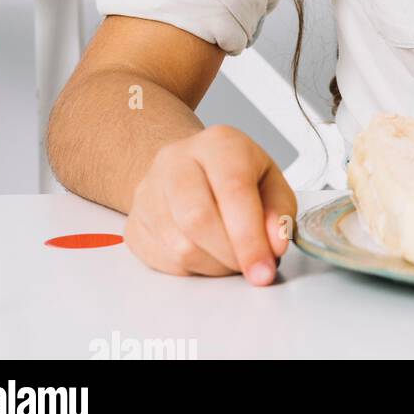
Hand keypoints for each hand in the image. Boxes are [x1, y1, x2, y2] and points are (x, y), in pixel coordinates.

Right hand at [125, 124, 295, 283]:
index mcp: (218, 143)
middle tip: (251, 268)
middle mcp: (176, 161)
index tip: (264, 270)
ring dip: (214, 266)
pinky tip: (207, 255)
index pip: (233, 190)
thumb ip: (279, 212)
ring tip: (231, 257)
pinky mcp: (134, 224)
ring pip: (180, 246)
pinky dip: (193, 270)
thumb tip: (274, 245)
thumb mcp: (270, 181)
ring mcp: (148, 192)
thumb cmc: (233, 174)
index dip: (250, 237)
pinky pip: (163, 261)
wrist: (187, 167)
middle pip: (198, 219)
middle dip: (231, 256)